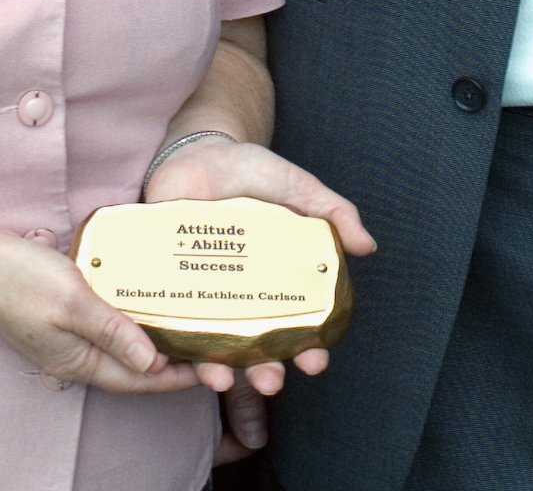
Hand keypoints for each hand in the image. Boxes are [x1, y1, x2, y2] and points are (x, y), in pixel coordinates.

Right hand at [0, 227, 205, 394]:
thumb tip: (153, 363)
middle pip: (136, 367)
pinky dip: (135, 318)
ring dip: (157, 338)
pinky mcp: (67, 317)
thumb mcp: (72, 302)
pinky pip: (110, 325)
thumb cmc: (17, 280)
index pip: (140, 379)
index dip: (180, 376)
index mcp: (79, 361)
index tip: (215, 368)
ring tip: (192, 325)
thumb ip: (113, 331)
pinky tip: (153, 302)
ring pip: (124, 345)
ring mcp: (71, 338)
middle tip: (213, 346)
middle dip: (175, 361)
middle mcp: (77, 357)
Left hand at [144, 133, 378, 437]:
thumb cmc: (250, 171)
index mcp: (274, 278)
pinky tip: (180, 356)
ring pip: (210, 344)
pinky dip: (173, 344)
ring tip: (224, 380)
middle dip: (264, 372)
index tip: (315, 363)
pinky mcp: (165, 284)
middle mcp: (239, 292)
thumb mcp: (298, 188)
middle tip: (271, 381)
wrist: (195, 151)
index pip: (295, 324)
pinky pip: (168, 322)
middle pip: (253, 346)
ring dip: (218, 370)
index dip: (308, 347)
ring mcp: (202, 291)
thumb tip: (367, 246)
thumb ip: (333, 213)